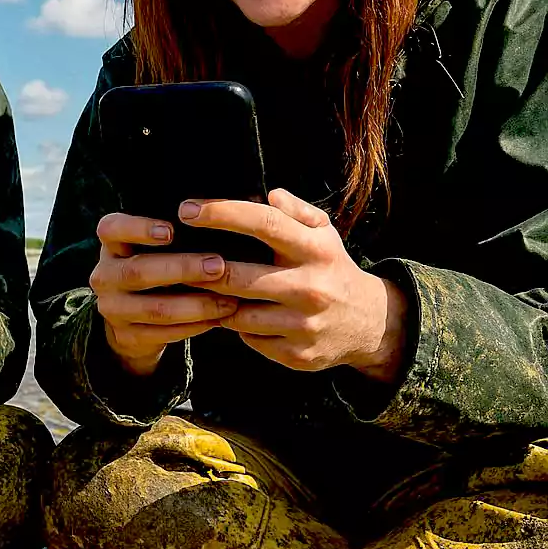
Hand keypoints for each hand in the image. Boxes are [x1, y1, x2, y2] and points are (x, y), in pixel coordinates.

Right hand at [90, 212, 239, 377]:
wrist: (134, 320)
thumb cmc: (159, 267)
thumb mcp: (156, 247)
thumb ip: (181, 231)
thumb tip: (232, 208)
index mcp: (111, 244)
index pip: (111, 229)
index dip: (138, 228)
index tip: (171, 231)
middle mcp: (104, 275)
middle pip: (138, 271)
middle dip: (182, 268)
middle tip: (218, 265)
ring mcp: (112, 308)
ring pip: (154, 308)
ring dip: (196, 305)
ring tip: (229, 300)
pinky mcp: (125, 336)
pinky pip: (162, 334)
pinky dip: (193, 327)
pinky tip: (217, 319)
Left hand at [178, 188, 407, 380]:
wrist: (369, 323)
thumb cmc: (332, 269)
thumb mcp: (324, 235)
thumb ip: (296, 211)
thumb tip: (270, 194)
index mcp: (316, 250)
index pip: (264, 223)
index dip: (222, 214)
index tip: (188, 210)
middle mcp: (311, 287)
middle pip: (238, 277)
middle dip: (201, 269)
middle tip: (180, 261)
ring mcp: (304, 324)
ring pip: (237, 314)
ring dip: (217, 303)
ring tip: (209, 291)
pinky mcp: (297, 354)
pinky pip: (249, 339)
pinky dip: (239, 328)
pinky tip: (241, 317)